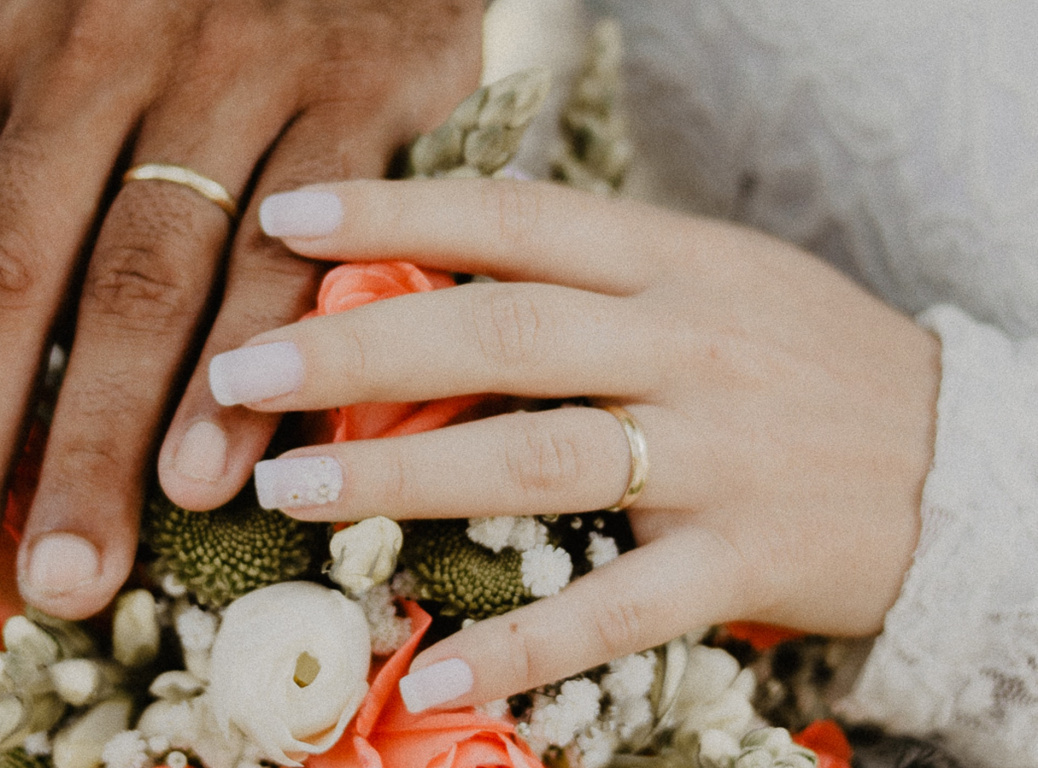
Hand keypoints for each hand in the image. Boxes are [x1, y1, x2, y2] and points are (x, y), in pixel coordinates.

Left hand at [0, 0, 482, 620]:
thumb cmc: (178, 25)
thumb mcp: (35, 89)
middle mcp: (97, 50)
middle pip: (11, 270)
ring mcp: (230, 69)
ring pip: (148, 274)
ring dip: (106, 433)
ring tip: (78, 563)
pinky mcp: (351, 96)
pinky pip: (294, 248)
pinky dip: (254, 363)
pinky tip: (217, 471)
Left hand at [210, 178, 939, 706]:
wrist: (964, 457)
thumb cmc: (804, 359)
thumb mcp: (713, 280)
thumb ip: (593, 272)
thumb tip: (444, 261)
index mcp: (674, 261)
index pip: (514, 220)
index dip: (393, 212)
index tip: (284, 220)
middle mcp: (690, 343)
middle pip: (500, 336)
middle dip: (357, 350)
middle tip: (238, 372)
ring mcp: (720, 453)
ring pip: (541, 457)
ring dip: (404, 474)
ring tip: (288, 488)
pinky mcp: (748, 557)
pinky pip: (623, 604)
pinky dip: (530, 639)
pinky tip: (440, 663)